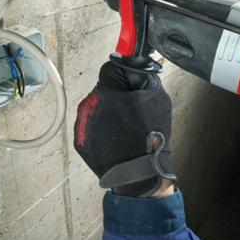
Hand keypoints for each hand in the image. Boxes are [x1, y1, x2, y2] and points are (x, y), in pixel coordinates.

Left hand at [74, 62, 175, 196]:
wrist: (139, 171)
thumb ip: (145, 77)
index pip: (111, 68)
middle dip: (118, 95)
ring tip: (128, 128)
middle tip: (135, 109)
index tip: (130, 76)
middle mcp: (90, 104)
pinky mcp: (81, 141)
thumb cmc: (149, 136)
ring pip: (98, 109)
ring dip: (110, 113)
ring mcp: (83, 124)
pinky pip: (93, 127)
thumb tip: (137, 69)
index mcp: (107, 90)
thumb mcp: (157, 96)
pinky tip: (119, 139)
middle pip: (105, 89)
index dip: (124, 73)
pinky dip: (104, 130)